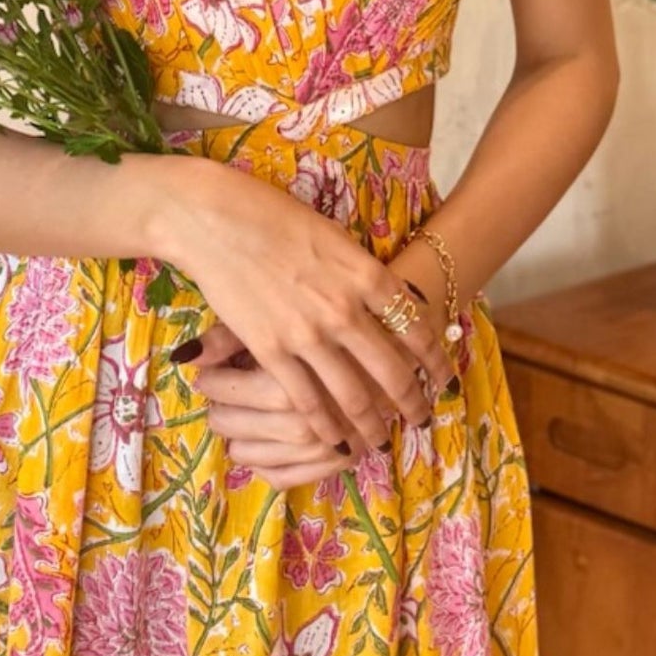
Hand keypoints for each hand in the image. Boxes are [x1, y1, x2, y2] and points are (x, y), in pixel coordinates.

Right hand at [154, 157, 448, 454]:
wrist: (214, 219)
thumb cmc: (272, 215)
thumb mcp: (333, 235)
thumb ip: (359, 271)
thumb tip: (383, 297)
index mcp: (366, 275)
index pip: (416, 328)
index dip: (434, 360)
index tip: (442, 377)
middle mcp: (345, 310)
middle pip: (393, 371)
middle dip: (412, 401)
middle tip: (421, 418)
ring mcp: (308, 334)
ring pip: (353, 395)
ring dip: (372, 424)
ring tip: (381, 440)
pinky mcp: (270, 350)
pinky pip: (307, 399)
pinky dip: (326, 425)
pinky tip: (335, 440)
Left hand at [186, 319, 388, 488]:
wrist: (400, 328)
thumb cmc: (330, 311)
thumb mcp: (280, 313)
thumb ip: (231, 336)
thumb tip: (186, 357)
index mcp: (292, 375)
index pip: (226, 393)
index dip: (212, 385)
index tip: (207, 378)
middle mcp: (310, 417)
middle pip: (236, 426)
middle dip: (220, 415)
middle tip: (215, 402)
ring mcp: (329, 443)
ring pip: (257, 456)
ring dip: (237, 443)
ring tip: (232, 423)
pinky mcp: (345, 459)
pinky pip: (286, 478)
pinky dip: (263, 469)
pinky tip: (253, 452)